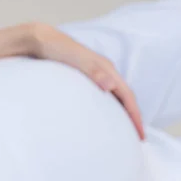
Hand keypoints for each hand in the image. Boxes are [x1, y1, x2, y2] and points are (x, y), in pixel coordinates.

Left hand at [30, 23, 144, 139]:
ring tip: (124, 131)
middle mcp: (104, 73)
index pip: (128, 97)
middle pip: (125, 99)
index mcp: (107, 69)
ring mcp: (95, 76)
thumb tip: (111, 86)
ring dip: (122, 114)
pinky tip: (103, 118)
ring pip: (115, 98)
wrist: (40, 41)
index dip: (135, 116)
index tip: (139, 135)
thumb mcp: (75, 59)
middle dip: (132, 118)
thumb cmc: (57, 49)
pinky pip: (102, 97)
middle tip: (136, 139)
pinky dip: (108, 109)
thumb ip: (93, 72)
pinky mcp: (84, 79)